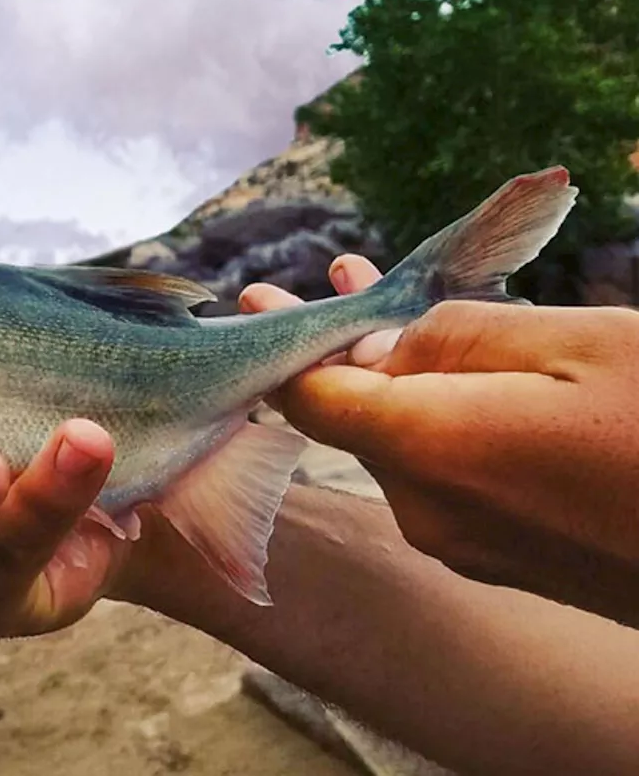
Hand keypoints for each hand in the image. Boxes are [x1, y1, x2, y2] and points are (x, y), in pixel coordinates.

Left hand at [240, 255, 638, 625]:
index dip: (282, 345)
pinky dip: (434, 417)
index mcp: (430, 452)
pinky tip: (457, 377)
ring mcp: (465, 544)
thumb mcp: (577, 348)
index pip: (313, 397)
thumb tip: (377, 343)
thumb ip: (458, 337)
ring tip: (391, 309)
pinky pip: (444, 472)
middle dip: (348, 345)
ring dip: (394, 375)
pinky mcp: (503, 557)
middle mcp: (427, 511)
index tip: (256, 301)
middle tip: (337, 278)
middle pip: (357, 417)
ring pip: (402, 441)